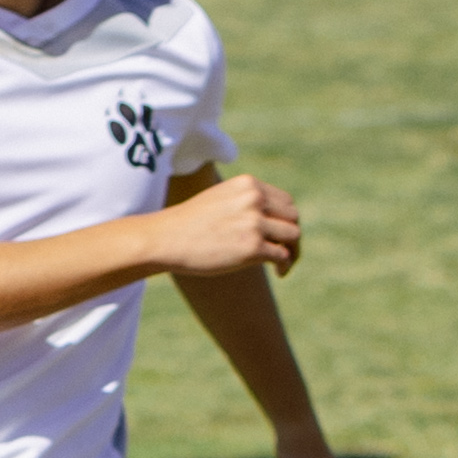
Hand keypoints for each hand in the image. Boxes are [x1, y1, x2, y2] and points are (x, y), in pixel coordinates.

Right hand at [143, 171, 300, 280]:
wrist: (164, 239)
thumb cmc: (189, 223)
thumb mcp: (220, 199)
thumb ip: (247, 203)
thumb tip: (274, 223)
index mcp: (248, 185)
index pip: (285, 201)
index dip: (285, 220)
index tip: (279, 235)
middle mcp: (254, 199)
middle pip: (293, 217)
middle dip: (291, 236)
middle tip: (284, 251)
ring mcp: (254, 223)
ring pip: (293, 235)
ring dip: (292, 251)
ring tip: (283, 264)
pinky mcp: (252, 247)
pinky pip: (282, 255)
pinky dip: (285, 265)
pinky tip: (279, 273)